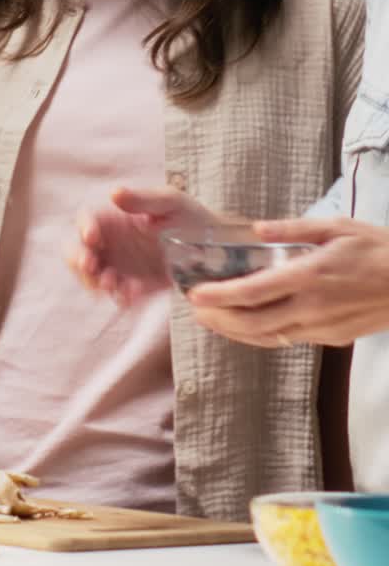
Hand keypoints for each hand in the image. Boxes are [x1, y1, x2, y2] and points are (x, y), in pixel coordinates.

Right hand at [66, 184, 218, 304]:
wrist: (219, 250)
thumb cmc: (192, 217)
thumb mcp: (171, 202)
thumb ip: (142, 199)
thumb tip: (114, 193)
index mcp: (115, 218)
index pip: (86, 221)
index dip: (83, 228)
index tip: (92, 237)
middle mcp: (112, 244)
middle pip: (78, 252)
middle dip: (79, 261)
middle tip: (92, 267)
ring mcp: (121, 268)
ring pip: (93, 278)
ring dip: (96, 282)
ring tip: (115, 285)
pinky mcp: (134, 289)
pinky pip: (119, 296)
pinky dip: (122, 297)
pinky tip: (135, 294)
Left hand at [188, 217, 388, 346]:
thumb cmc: (377, 249)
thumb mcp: (337, 227)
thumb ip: (294, 230)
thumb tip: (258, 230)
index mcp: (309, 276)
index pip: (253, 292)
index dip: (220, 296)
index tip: (195, 294)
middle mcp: (311, 307)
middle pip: (252, 322)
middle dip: (218, 319)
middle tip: (194, 310)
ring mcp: (321, 327)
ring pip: (267, 337)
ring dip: (235, 331)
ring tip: (212, 321)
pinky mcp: (330, 338)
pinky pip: (287, 339)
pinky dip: (261, 335)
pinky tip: (248, 327)